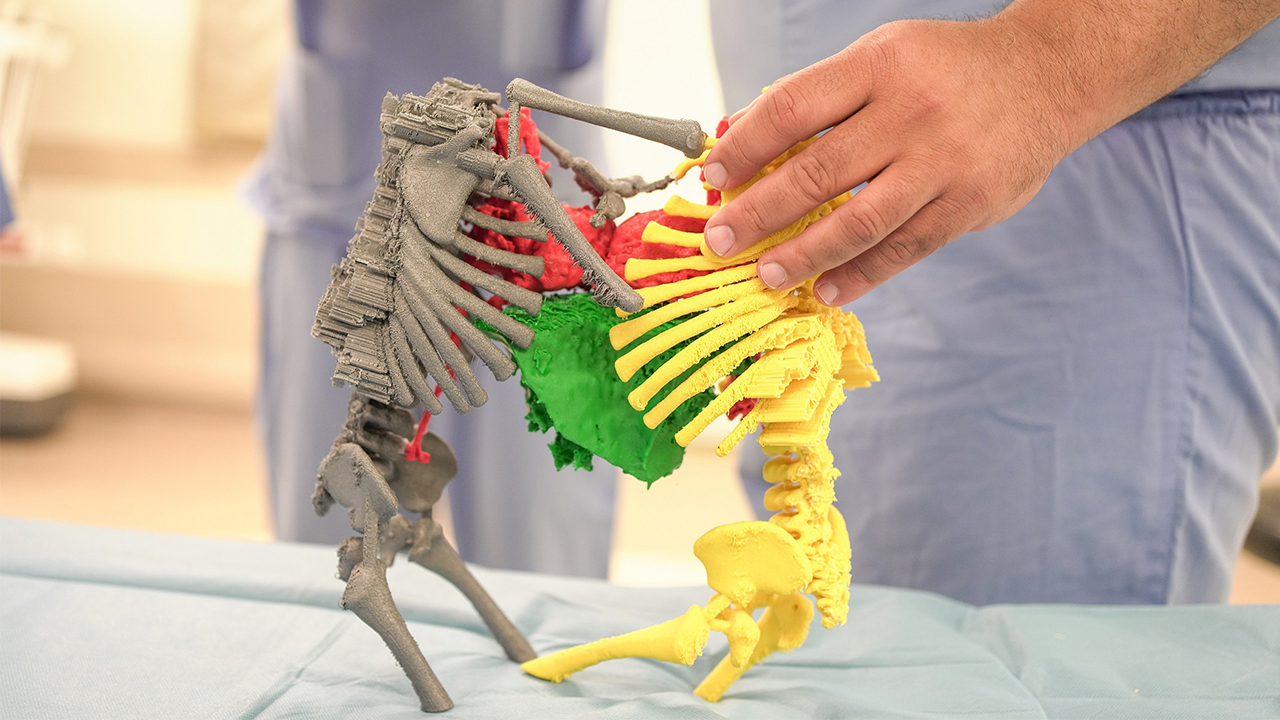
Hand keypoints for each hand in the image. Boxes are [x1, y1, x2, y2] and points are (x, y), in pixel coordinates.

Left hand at [701, 16, 1076, 304]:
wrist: (1048, 75)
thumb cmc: (945, 70)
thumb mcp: (881, 58)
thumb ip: (817, 97)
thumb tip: (741, 135)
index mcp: (878, 66)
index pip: (792, 109)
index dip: (744, 147)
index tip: (711, 178)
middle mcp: (910, 112)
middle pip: (816, 171)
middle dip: (758, 212)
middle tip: (721, 241)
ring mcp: (942, 162)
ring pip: (858, 221)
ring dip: (803, 254)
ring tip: (766, 274)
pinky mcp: (968, 204)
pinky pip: (903, 249)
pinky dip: (860, 275)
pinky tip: (826, 289)